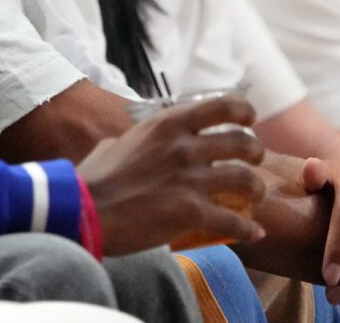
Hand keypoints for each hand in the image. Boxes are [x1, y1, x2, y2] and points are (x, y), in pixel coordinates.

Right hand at [77, 93, 265, 254]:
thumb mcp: (117, 142)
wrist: (82, 209)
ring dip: (257, 190)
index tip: (249, 119)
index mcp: (167, 124)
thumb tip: (137, 141)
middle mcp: (184, 146)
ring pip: (247, 181)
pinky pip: (234, 222)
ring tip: (255, 198)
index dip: (244, 111)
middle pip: (243, 143)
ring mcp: (190, 179)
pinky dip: (247, 230)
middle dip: (256, 153)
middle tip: (254, 162)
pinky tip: (252, 234)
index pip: (222, 105)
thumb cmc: (93, 178)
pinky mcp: (191, 212)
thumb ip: (138, 139)